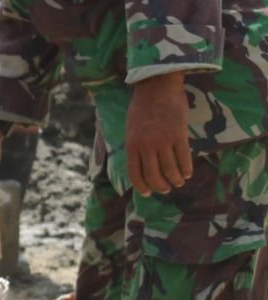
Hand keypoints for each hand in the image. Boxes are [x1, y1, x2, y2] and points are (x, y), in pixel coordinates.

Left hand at [126, 73, 191, 195]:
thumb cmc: (143, 106)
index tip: (147, 193)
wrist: (158, 86)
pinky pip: (183, 157)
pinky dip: (186, 168)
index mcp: (131, 145)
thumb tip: (140, 163)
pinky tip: (187, 173)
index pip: (135, 174)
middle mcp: (146, 146)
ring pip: (169, 169)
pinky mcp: (179, 134)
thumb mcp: (131, 128)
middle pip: (153, 176)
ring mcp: (163, 141)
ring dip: (175, 180)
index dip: (141, 186)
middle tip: (165, 189)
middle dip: (160, 186)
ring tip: (178, 183)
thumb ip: (135, 145)